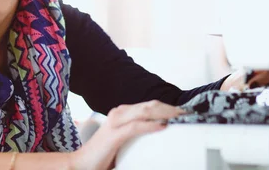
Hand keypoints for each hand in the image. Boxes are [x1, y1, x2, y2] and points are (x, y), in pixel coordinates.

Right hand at [71, 100, 185, 169]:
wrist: (81, 164)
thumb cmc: (102, 154)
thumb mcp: (123, 139)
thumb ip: (137, 132)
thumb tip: (159, 130)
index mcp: (122, 113)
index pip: (149, 105)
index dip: (167, 107)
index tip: (183, 112)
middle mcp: (119, 113)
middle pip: (150, 105)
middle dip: (170, 108)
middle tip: (186, 113)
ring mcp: (116, 122)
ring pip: (145, 111)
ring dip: (165, 113)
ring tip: (179, 117)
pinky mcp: (114, 134)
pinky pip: (136, 126)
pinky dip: (151, 125)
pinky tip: (163, 126)